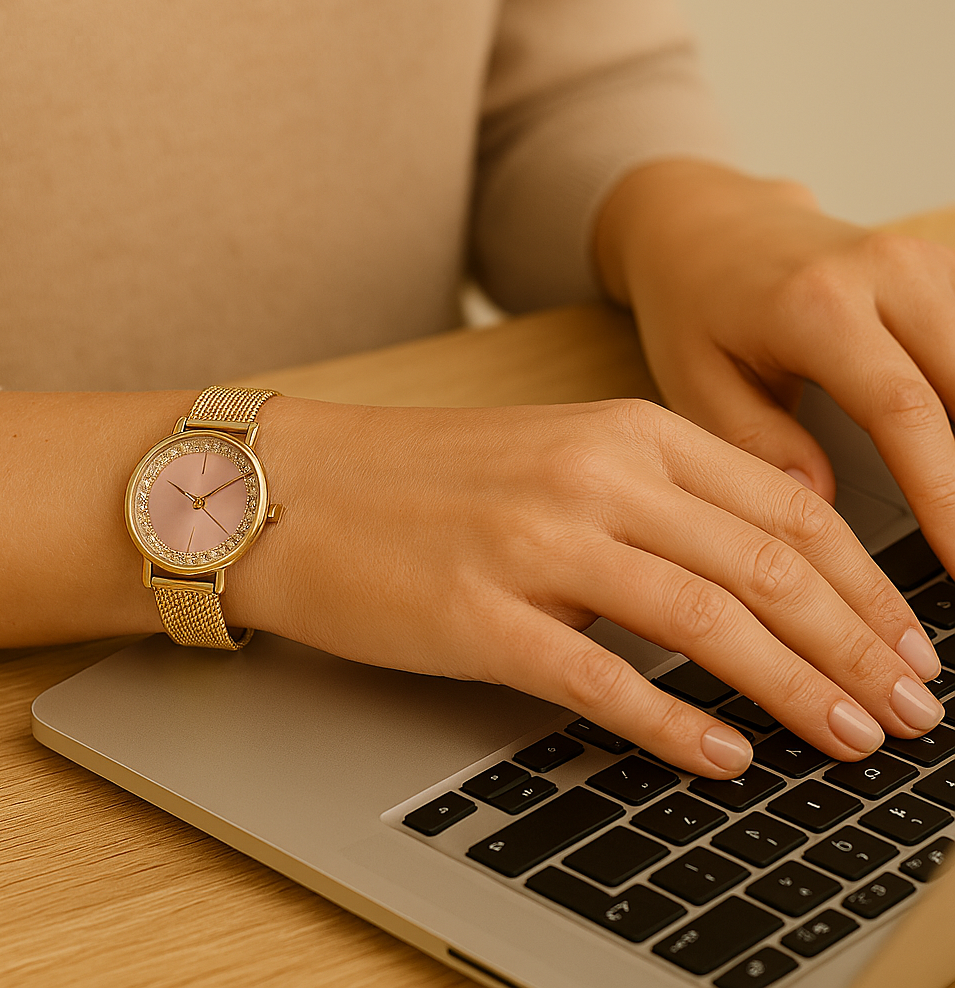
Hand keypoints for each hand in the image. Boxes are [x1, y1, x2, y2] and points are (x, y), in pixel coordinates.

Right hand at [231, 395, 942, 778]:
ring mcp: (536, 543)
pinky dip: (677, 726)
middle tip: (914, 711)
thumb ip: (656, 501)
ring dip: (796, 690)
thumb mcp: (558, 455)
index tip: (912, 644)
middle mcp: (593, 476)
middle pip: (768, 567)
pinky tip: (726, 758)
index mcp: (625, 431)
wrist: (296, 485)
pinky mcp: (480, 615)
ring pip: (706, 622)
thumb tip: (756, 583)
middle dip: (859, 648)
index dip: (869, 585)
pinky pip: (604, 679)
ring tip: (853, 739)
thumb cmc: (425, 476)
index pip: (787, 508)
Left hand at [595, 160, 954, 574]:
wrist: (706, 227)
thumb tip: (820, 508)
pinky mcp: (940, 265)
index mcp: (817, 306)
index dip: (947, 497)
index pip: (906, 412)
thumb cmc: (692, 305)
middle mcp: (885, 271)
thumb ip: (757, 443)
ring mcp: (923, 260)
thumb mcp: (696, 379)